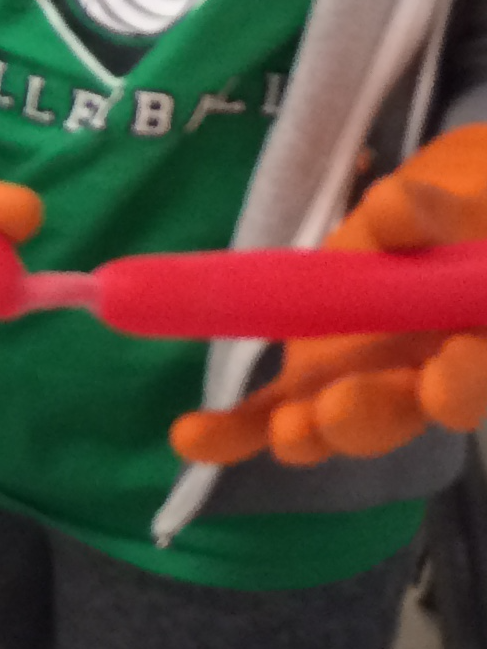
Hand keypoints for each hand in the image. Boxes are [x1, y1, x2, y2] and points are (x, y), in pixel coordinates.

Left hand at [171, 125, 486, 465]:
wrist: (430, 226)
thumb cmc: (458, 221)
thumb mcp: (454, 211)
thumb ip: (430, 215)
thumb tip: (391, 209)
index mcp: (474, 343)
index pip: (475, 376)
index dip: (464, 379)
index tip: (444, 370)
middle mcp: (422, 380)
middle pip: (401, 413)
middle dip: (369, 415)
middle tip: (337, 411)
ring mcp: (360, 386)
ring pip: (336, 422)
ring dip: (306, 431)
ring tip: (284, 433)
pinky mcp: (308, 384)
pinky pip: (269, 414)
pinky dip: (230, 432)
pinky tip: (190, 438)